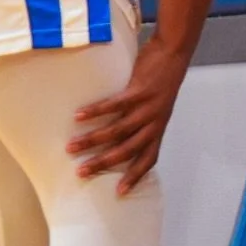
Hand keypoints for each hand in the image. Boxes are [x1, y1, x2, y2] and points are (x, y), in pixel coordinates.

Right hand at [70, 40, 191, 194]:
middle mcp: (154, 121)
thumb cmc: (161, 81)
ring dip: (93, 140)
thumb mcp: (156, 107)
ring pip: (119, 130)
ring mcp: (148, 107)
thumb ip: (140, 122)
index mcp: (158, 128)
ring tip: (71, 147)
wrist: (175, 53)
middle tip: (81, 172)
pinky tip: (78, 116)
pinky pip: (115, 104)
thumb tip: (114, 135)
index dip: (136, 175)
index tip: (119, 192)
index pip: (149, 158)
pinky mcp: (140, 90)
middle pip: (129, 149)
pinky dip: (96, 111)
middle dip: (104, 162)